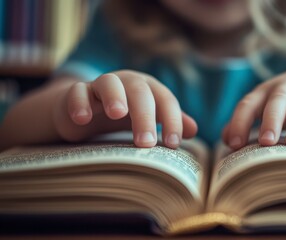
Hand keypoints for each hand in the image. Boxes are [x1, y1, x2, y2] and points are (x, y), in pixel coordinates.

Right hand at [53, 70, 196, 148]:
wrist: (86, 111)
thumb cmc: (123, 116)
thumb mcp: (148, 118)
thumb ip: (169, 122)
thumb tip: (193, 130)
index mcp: (147, 88)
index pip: (165, 100)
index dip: (172, 120)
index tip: (173, 144)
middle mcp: (126, 82)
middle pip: (139, 91)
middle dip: (145, 115)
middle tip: (146, 142)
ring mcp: (100, 86)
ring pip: (108, 83)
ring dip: (115, 96)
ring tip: (118, 114)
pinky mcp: (76, 93)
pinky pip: (77, 92)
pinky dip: (80, 102)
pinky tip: (83, 118)